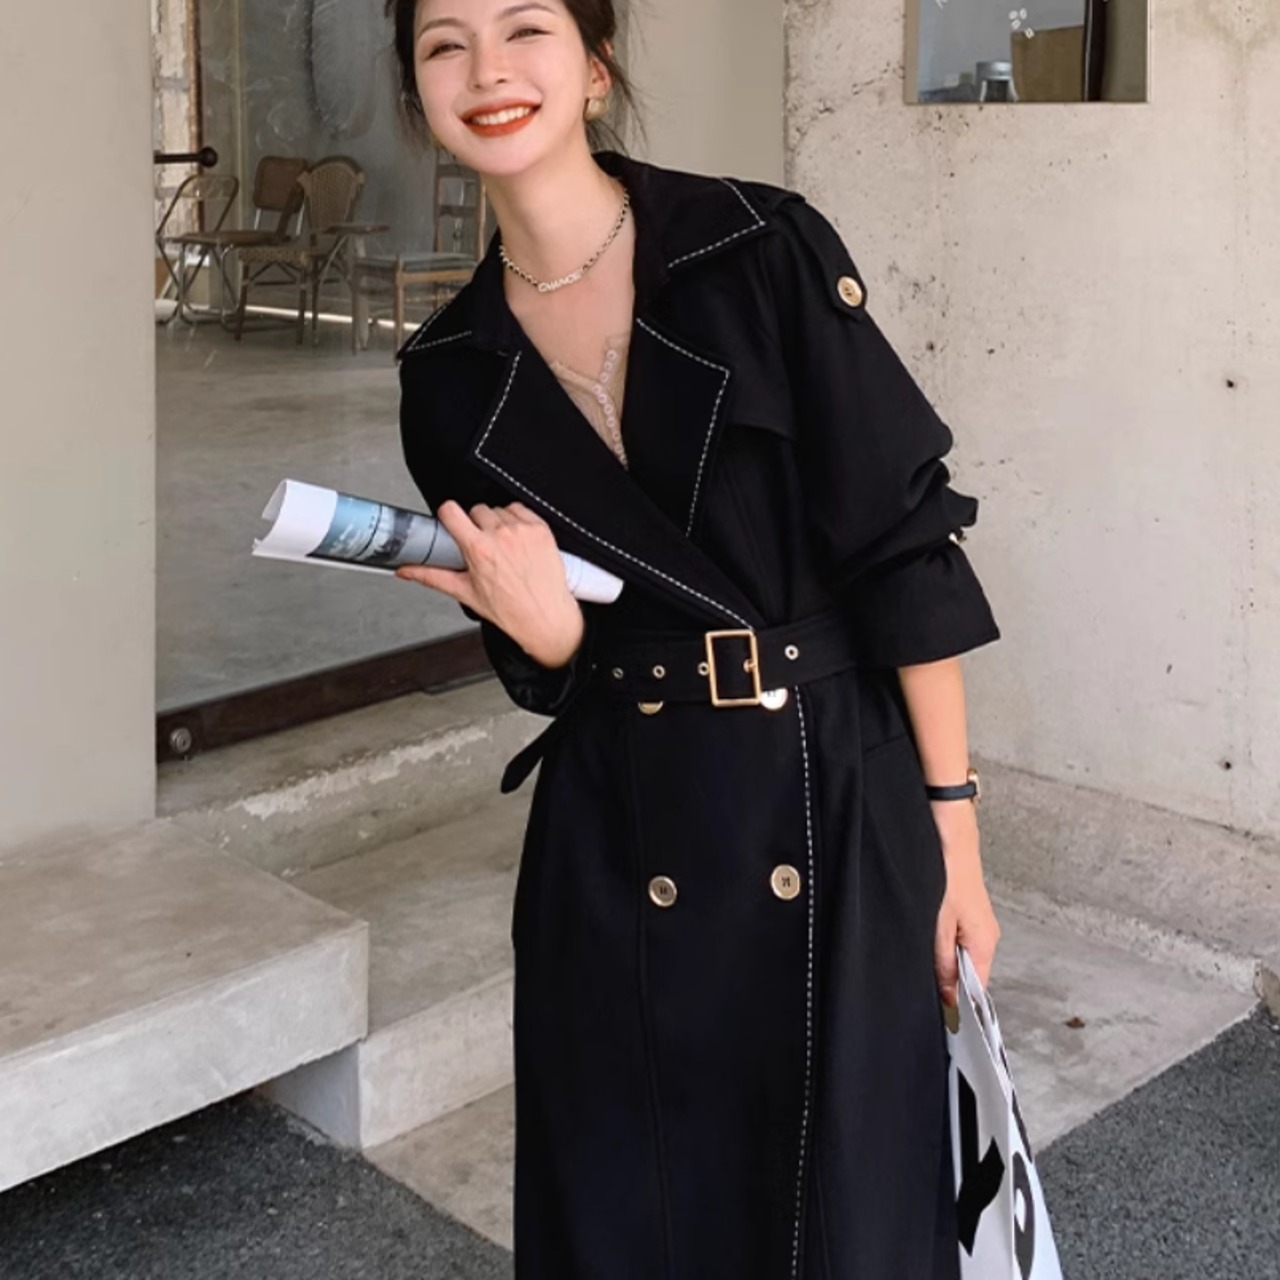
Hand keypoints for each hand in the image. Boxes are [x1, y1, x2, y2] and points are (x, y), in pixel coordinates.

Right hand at [394, 499, 584, 667]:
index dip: (448, 515)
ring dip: (497, 522)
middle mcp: (501, 536)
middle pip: (475, 510)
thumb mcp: (465, 592)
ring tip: (501, 547)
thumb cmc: (510, 610)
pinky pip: (521, 509)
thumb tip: (407, 571)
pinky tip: (517, 541)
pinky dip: (517, 520)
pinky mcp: (541, 529)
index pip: (451, 511)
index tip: (450, 521)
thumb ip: (432, 576)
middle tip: (481, 545)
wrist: (545, 617)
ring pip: (499, 509)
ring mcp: (523, 531)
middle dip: (475, 525)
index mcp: (479, 549)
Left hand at [931, 800, 1000, 1006]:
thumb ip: (943, 963)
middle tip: (923, 984)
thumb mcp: (938, 925)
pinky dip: (943, 944)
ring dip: (943, 961)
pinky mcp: (967, 913)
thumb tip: (949, 998)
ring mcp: (978, 925)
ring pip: (960, 956)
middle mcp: (986, 937)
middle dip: (947, 982)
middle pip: (968, 975)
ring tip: (924, 956)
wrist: (951, 835)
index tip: (940, 1017)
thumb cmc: (947, 874)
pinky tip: (928, 938)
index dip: (959, 1005)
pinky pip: (957, 940)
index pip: (977, 990)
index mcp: (984, 944)